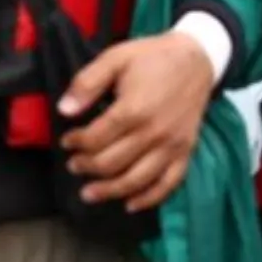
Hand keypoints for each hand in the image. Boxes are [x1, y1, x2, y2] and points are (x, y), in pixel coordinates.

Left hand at [59, 31, 212, 212]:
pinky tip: (130, 204)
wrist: (197, 58)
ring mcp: (172, 145)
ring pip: (135, 180)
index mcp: (134, 109)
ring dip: (109, 191)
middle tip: (74, 164)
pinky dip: (149, 199)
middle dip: (86, 167)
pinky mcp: (185, 151)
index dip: (76, 143)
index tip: (67, 140)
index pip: (95, 140)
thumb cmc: (153, 57)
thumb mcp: (116, 57)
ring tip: (89, 193)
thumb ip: (87, 82)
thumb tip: (64, 110)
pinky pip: (168, 184)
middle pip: (111, 163)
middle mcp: (154, 132)